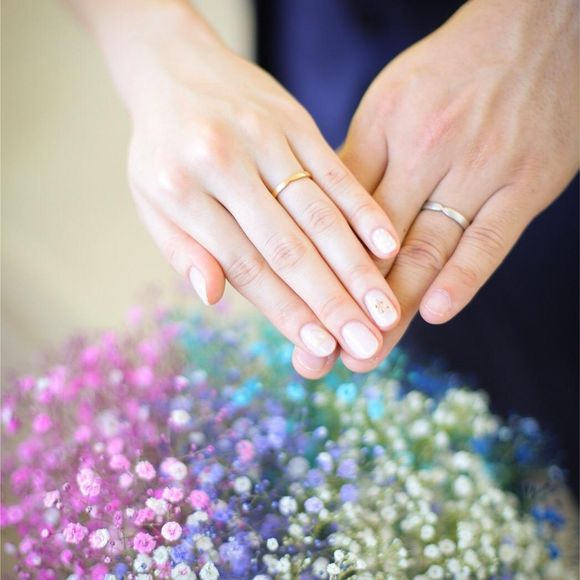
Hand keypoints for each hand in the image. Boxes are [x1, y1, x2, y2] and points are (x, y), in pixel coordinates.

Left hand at [96, 1, 401, 371]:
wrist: (173, 66)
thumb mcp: (152, 201)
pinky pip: (335, 170)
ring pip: (319, 214)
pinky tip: (390, 246)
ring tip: (385, 309)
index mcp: (181, 191)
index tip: (320, 348)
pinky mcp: (295, 120)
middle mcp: (224, 162)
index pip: (243, 265)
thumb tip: (213, 297)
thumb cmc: (163, 149)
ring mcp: (264, 138)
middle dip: (331, 301)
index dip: (284, 309)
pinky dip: (363, 210)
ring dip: (356, 267)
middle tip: (366, 343)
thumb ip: (183, 250)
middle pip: (288, 246)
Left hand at [292, 0, 577, 375]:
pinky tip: (436, 313)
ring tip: (365, 355)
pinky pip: (491, 238)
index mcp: (381, 131)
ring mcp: (477, 167)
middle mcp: (423, 151)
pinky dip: (463, 277)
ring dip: (393, 309)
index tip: (294, 320)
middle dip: (344, 306)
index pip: (337, 216)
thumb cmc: (447, 72)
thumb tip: (316, 224)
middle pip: (373, 245)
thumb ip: (354, 166)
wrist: (534, 24)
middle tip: (318, 360)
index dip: (313, 273)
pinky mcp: (526, 181)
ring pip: (425, 250)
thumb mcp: (387, 105)